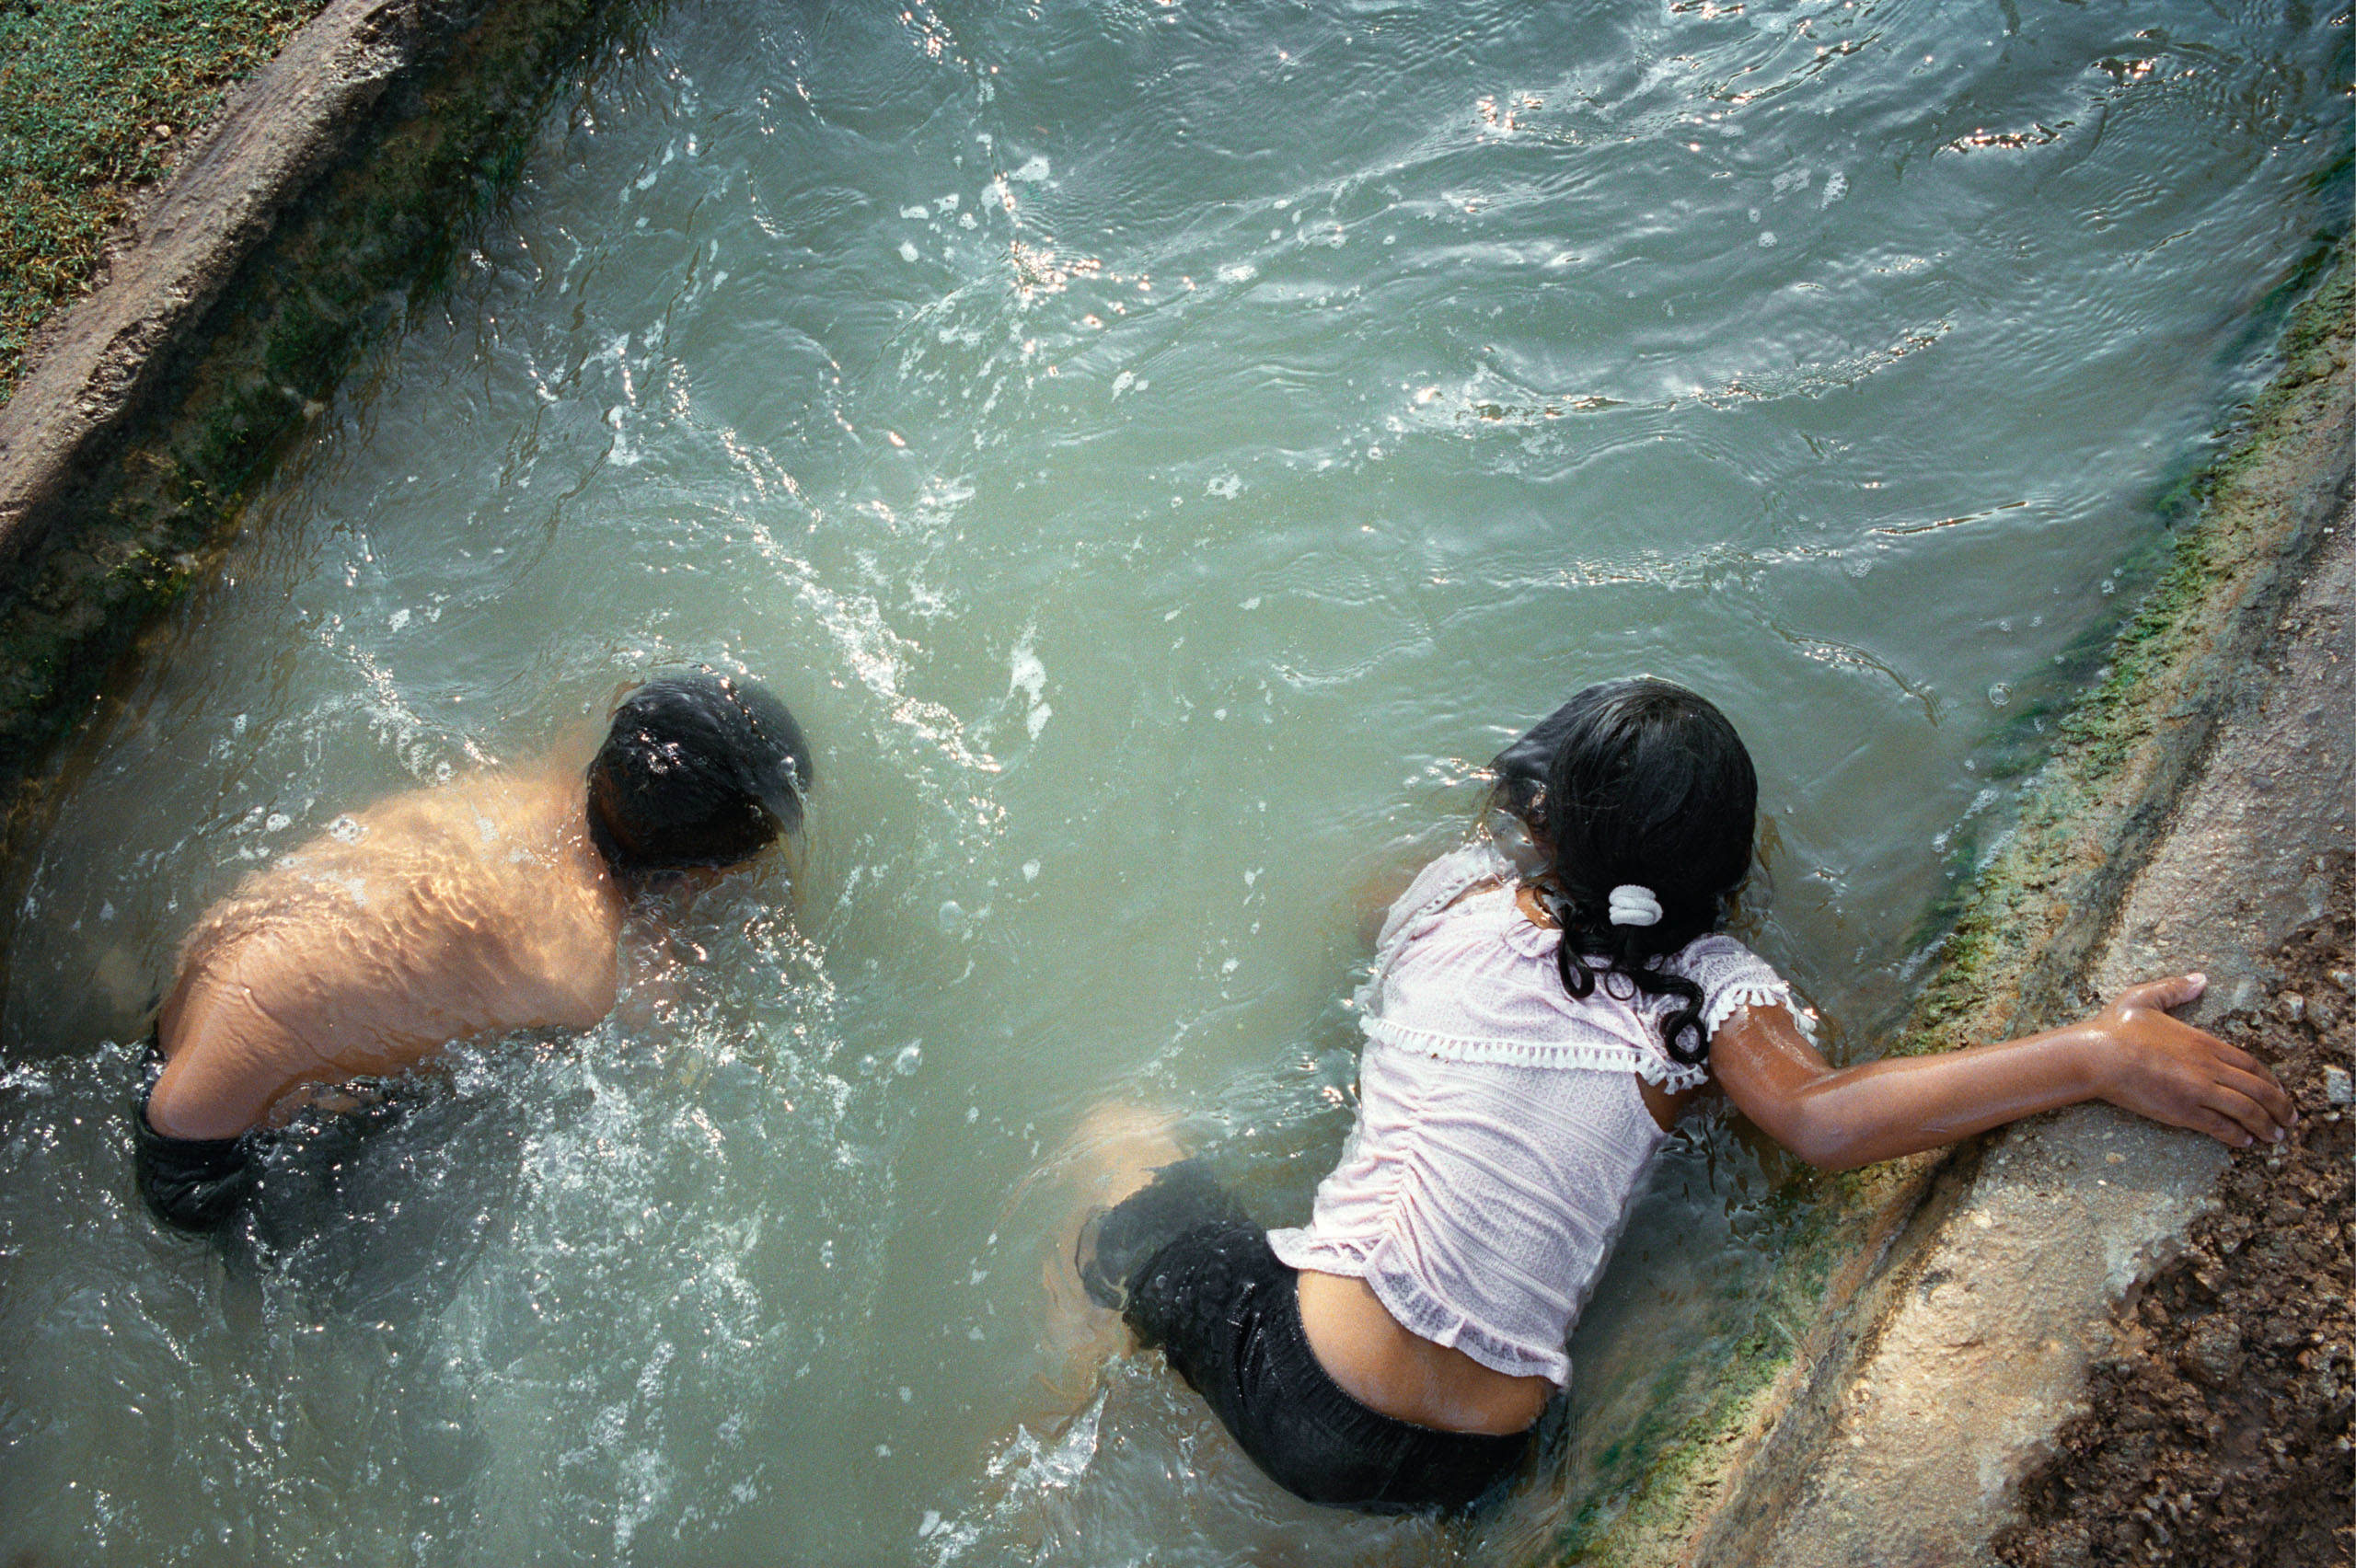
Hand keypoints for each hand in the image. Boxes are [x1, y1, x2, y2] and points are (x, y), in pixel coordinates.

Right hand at [2085, 974, 2296, 1147]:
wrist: (2097, 1056)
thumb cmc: (2116, 1027)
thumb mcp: (2145, 997)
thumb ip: (2175, 989)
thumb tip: (2199, 979)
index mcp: (2204, 1042)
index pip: (2251, 1064)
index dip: (2271, 1080)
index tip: (2279, 1090)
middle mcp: (2209, 1067)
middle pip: (2258, 1090)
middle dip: (2280, 1107)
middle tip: (2290, 1119)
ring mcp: (2198, 1091)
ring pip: (2246, 1111)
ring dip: (2266, 1125)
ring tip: (2275, 1136)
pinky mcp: (2183, 1111)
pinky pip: (2220, 1126)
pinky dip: (2237, 1135)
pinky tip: (2245, 1141)